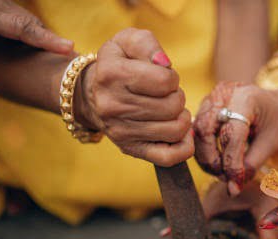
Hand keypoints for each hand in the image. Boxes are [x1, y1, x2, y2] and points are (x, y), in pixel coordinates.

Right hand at [74, 28, 192, 166]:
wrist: (93, 93)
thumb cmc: (120, 64)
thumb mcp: (128, 42)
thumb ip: (148, 44)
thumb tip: (164, 64)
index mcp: (112, 74)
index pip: (165, 81)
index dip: (172, 78)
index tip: (162, 78)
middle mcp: (112, 105)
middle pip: (173, 106)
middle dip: (177, 97)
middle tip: (166, 95)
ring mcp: (121, 131)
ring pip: (175, 130)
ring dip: (181, 118)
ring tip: (169, 111)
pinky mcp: (130, 149)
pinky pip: (168, 157)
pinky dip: (184, 146)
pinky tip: (180, 133)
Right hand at [193, 82, 277, 195]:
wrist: (277, 103)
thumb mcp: (271, 143)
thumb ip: (251, 164)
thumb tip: (233, 188)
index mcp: (246, 98)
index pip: (231, 134)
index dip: (231, 164)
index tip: (235, 186)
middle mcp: (224, 94)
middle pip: (205, 130)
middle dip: (211, 160)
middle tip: (225, 178)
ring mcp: (212, 98)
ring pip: (197, 132)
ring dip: (206, 158)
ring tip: (222, 173)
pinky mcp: (206, 106)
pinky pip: (197, 131)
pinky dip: (204, 151)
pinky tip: (216, 163)